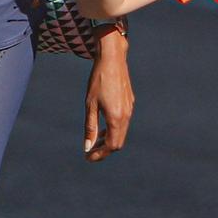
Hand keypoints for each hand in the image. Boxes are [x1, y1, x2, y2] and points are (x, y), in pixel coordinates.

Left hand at [83, 28, 132, 161]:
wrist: (112, 59)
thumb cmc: (98, 81)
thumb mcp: (90, 105)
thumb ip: (90, 127)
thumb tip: (88, 147)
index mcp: (117, 118)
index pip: (111, 146)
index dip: (100, 154)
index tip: (88, 157)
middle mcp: (126, 116)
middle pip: (118, 142)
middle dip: (105, 149)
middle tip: (91, 151)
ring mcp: (130, 109)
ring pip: (122, 132)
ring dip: (110, 139)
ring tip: (96, 138)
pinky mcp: (130, 102)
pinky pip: (124, 122)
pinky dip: (114, 129)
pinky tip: (104, 124)